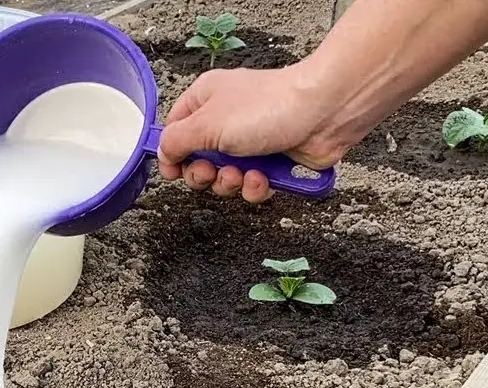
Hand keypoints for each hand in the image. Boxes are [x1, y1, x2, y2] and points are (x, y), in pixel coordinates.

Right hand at [157, 65, 346, 202]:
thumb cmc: (268, 106)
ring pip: (225, 178)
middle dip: (204, 174)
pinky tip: (265, 176)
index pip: (175, 130)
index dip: (171, 154)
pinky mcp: (273, 162)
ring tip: (242, 173)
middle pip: (198, 161)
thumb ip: (175, 142)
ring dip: (230, 183)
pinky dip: (256, 187)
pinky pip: (252, 186)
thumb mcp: (207, 123)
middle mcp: (227, 120)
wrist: (324, 113)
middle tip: (212, 171)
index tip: (173, 170)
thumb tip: (162, 155)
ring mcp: (251, 142)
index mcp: (206, 100)